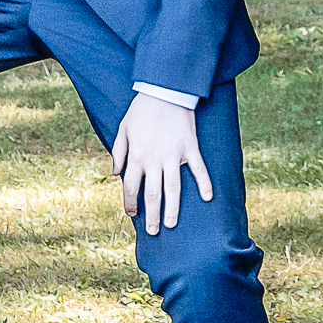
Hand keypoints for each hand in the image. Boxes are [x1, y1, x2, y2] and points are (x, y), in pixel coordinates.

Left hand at [110, 92, 210, 235]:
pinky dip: (204, 183)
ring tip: (171, 224)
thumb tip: (115, 174)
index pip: (130, 186)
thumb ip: (118, 152)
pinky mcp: (190, 148)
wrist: (163, 91)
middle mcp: (154, 159)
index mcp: (137, 156)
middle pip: (152, 194)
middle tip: (154, 231)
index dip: (130, 203)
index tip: (132, 215)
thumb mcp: (123, 129)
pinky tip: (207, 198)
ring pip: (173, 188)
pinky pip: (199, 169)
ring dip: (172, 208)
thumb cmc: (141, 110)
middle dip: (151, 214)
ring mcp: (173, 155)